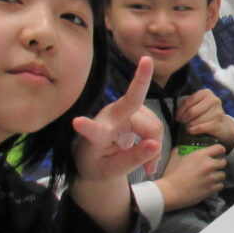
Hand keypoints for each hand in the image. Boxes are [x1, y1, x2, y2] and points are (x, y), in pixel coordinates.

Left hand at [70, 54, 161, 185]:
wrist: (96, 161)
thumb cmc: (98, 165)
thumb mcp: (112, 172)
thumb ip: (133, 159)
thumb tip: (155, 145)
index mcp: (96, 135)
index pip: (93, 131)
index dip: (87, 127)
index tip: (77, 122)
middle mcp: (109, 117)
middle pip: (134, 105)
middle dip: (140, 80)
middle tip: (146, 60)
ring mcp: (123, 111)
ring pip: (152, 125)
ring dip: (155, 146)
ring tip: (148, 167)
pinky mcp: (134, 111)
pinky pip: (155, 126)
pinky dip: (156, 144)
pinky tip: (150, 159)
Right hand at [158, 144, 227, 209]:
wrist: (170, 191)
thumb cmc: (171, 174)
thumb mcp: (175, 156)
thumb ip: (182, 149)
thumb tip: (183, 147)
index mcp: (201, 155)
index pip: (219, 148)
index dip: (220, 150)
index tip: (218, 153)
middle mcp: (209, 165)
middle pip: (223, 162)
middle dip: (218, 164)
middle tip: (212, 167)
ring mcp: (211, 178)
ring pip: (222, 174)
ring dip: (217, 175)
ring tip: (210, 177)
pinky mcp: (211, 189)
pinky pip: (220, 185)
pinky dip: (216, 185)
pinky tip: (209, 185)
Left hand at [178, 89, 233, 149]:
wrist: (222, 124)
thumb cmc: (207, 113)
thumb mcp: (198, 104)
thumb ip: (189, 104)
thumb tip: (178, 113)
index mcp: (206, 92)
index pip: (189, 100)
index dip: (180, 110)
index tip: (177, 117)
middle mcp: (214, 100)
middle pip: (192, 111)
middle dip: (184, 119)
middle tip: (182, 122)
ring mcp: (217, 112)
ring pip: (196, 120)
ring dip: (188, 125)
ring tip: (187, 126)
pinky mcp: (218, 123)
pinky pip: (200, 127)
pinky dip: (193, 130)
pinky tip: (191, 130)